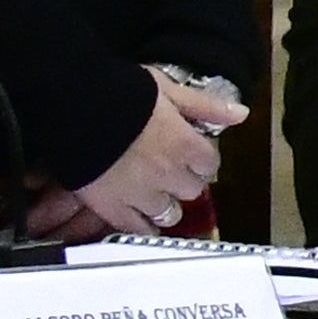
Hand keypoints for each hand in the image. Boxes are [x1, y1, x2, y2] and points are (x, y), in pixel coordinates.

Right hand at [32, 68, 234, 240]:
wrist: (75, 107)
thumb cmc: (123, 92)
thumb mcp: (169, 89)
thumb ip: (206, 106)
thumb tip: (242, 114)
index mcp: (186, 145)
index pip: (209, 164)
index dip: (199, 158)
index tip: (187, 152)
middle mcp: (170, 175)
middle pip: (192, 190)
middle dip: (183, 180)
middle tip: (166, 169)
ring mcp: (142, 195)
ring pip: (169, 213)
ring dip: (164, 204)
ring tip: (150, 191)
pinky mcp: (114, 208)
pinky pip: (138, 229)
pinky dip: (142, 226)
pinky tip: (139, 219)